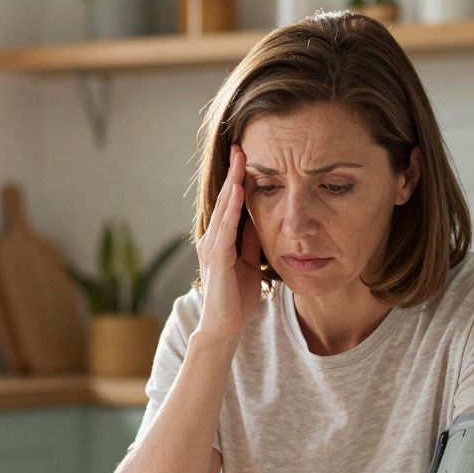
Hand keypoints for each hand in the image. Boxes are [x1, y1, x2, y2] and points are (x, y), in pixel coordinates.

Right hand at [194, 144, 262, 346]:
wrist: (224, 327)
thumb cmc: (237, 298)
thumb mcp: (250, 262)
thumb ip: (252, 241)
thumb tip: (261, 218)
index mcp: (220, 238)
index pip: (230, 203)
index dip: (237, 179)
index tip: (245, 156)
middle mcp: (212, 238)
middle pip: (224, 199)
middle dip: (233, 172)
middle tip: (239, 145)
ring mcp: (212, 247)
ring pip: (224, 208)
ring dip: (232, 183)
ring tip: (239, 160)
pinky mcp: (217, 258)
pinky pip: (226, 228)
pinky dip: (232, 209)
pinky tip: (239, 192)